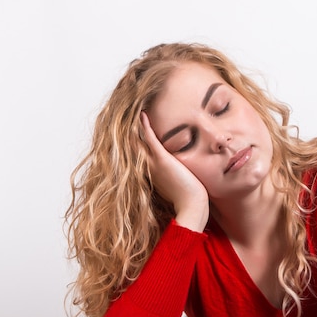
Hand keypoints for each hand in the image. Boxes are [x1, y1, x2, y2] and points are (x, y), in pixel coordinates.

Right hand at [141, 112, 209, 231]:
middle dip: (129, 130)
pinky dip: (145, 126)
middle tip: (124, 115)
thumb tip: (180, 169)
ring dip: (135, 125)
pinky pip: (150, 139)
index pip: (139, 152)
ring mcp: (154, 163)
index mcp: (151, 172)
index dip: (134, 140)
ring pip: (138, 140)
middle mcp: (148, 167)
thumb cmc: (188, 196)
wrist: (193, 205)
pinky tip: (142, 114)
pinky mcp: (162, 160)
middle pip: (134, 145)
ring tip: (131, 111)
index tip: (131, 128)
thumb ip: (174, 174)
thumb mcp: (177, 182)